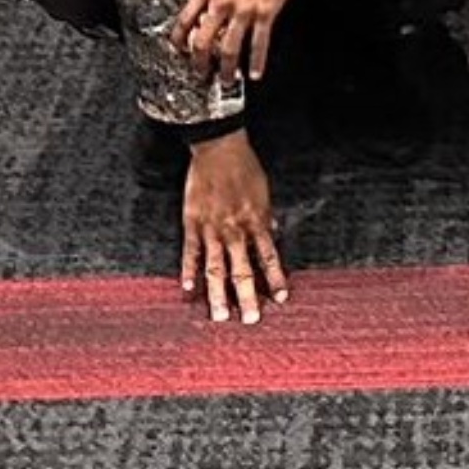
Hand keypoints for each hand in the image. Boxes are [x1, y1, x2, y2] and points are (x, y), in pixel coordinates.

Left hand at [169, 0, 302, 85]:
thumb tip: (205, 6)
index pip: (185, 20)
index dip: (179, 40)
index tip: (179, 49)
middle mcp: (222, 1)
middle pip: (203, 41)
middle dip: (200, 63)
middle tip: (201, 73)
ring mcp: (244, 9)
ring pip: (229, 48)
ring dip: (226, 69)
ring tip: (226, 79)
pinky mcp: (265, 13)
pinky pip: (258, 44)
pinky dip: (257, 62)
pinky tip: (255, 72)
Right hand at [179, 135, 287, 324]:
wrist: (218, 147)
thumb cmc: (244, 166)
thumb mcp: (263, 191)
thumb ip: (266, 216)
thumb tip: (273, 232)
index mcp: (256, 221)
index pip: (269, 257)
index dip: (275, 279)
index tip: (281, 299)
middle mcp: (235, 230)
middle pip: (242, 270)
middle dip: (247, 297)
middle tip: (251, 320)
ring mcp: (212, 228)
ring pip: (216, 268)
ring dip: (218, 294)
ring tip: (220, 316)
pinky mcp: (193, 223)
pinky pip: (191, 252)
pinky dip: (189, 271)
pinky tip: (188, 290)